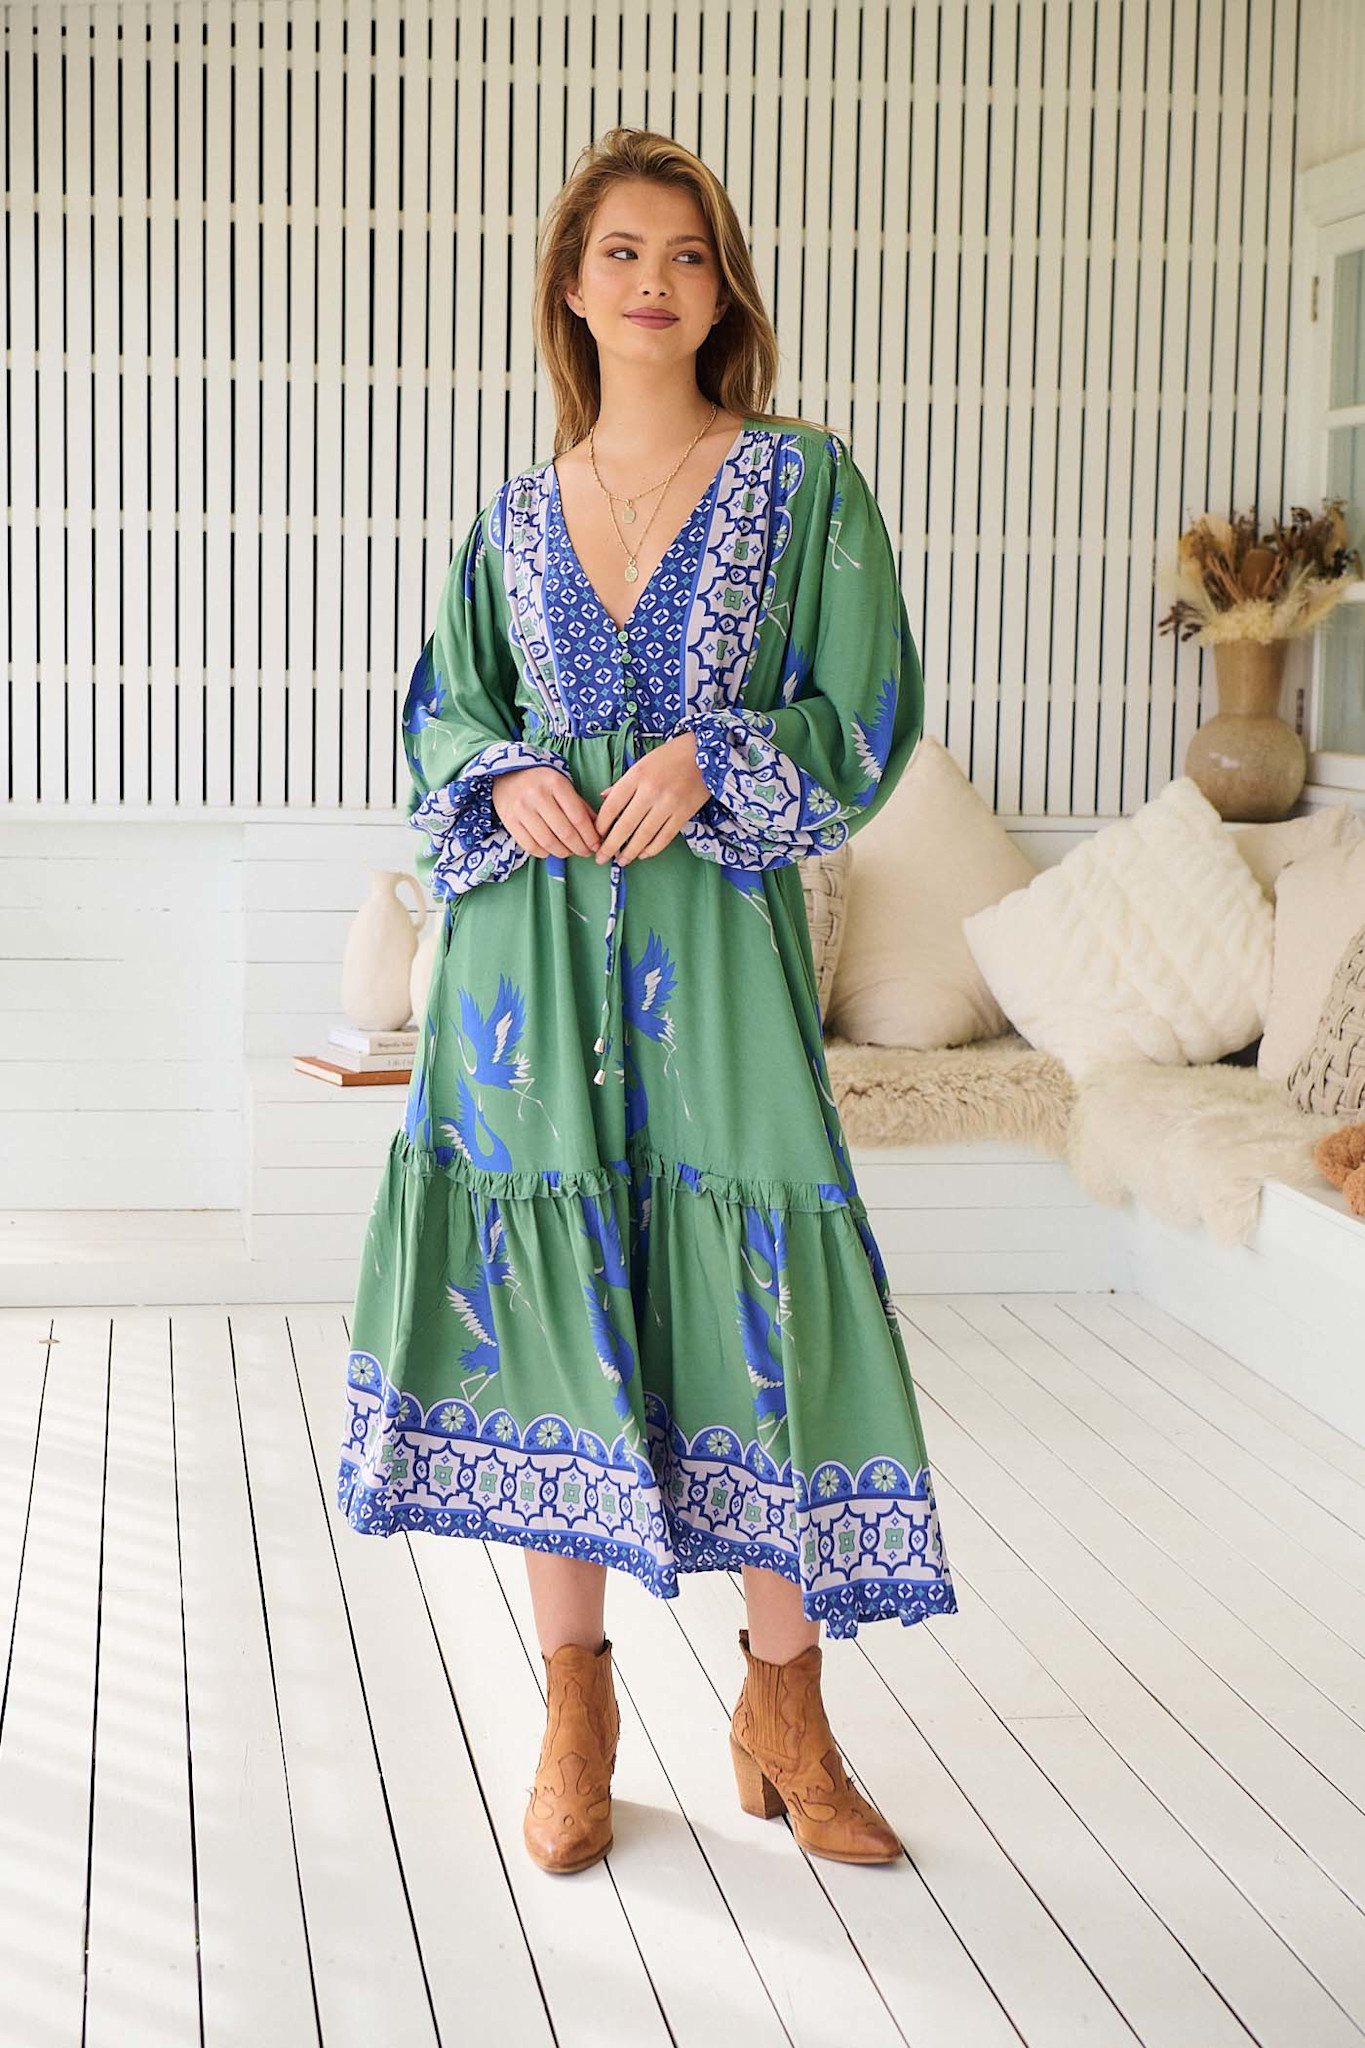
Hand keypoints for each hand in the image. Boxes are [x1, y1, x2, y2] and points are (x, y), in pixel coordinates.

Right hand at [492, 765, 603, 858]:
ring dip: (563, 852)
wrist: (507, 775)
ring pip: (548, 842)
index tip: (596, 846)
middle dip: (579, 848)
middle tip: (585, 852)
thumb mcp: (563, 785)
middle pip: (565, 832)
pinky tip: (550, 849)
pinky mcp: (509, 821)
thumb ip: (580, 806)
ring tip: (569, 852)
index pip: (578, 817)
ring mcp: (521, 809)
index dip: (590, 836)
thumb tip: (597, 830)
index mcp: (556, 783)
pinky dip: (544, 853)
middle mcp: (537, 795)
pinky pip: (531, 846)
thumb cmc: (541, 782)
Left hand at [593, 732, 708, 865]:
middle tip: (601, 859)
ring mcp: (668, 804)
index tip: (596, 836)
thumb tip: (603, 798)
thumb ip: (623, 783)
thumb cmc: (669, 757)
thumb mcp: (641, 764)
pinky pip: (665, 836)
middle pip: (625, 825)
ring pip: (644, 835)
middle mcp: (651, 791)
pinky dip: (652, 848)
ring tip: (621, 861)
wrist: (704, 753)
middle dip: (611, 845)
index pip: (612, 805)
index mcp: (637, 776)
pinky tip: (642, 854)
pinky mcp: (684, 813)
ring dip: (630, 851)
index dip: (601, 824)